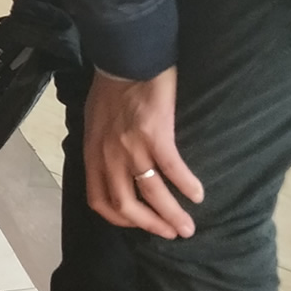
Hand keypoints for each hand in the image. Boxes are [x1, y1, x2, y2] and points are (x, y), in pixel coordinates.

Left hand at [84, 66, 204, 238]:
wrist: (125, 57)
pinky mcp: (154, 134)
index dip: (118, 218)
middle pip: (125, 205)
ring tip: (189, 224)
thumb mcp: (94, 120)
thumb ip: (101, 146)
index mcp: (92, 150)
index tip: (137, 223)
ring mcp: (130, 146)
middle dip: (150, 225)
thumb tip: (113, 169)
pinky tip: (198, 193)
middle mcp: (108, 154)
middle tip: (170, 233)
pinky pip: (173, 170)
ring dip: (173, 214)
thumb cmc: (110, 87)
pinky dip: (187, 186)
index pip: (98, 199)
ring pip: (152, 194)